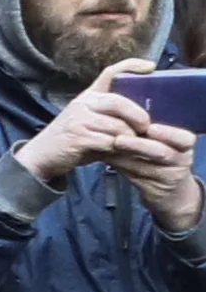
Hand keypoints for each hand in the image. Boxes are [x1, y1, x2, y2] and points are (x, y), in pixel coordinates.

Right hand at [15, 80, 160, 192]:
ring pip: (116, 125)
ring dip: (128, 138)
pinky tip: (116, 153)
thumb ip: (111, 117)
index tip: (151, 67)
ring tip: (131, 145)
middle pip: (118, 101)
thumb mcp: (90, 122)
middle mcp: (83, 103)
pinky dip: (116, 149)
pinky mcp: (77, 137)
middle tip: (146, 127)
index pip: (110, 73)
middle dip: (138, 115)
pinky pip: (107, 141)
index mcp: (88, 96)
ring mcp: (78, 120)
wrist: (40, 156)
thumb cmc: (73, 140)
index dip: (131, 66)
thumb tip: (146, 118)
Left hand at [84, 63, 205, 227]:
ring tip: (109, 148)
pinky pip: (137, 176)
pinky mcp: (156, 188)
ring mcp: (169, 175)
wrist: (167, 192)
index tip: (150, 128)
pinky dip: (121, 167)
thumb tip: (125, 100)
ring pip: (146, 166)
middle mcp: (181, 158)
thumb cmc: (159, 158)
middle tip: (119, 139)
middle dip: (140, 145)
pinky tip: (108, 159)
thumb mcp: (161, 141)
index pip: (184, 137)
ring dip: (125, 157)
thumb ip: (148, 125)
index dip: (169, 133)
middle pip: (163, 152)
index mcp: (184, 142)